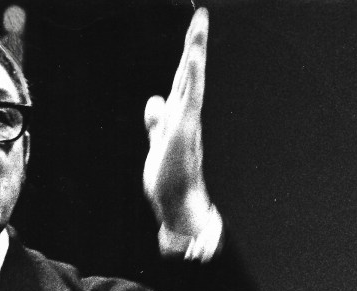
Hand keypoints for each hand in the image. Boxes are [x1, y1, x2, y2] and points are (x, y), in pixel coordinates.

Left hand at [143, 7, 217, 249]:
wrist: (177, 206)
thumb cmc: (170, 179)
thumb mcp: (158, 143)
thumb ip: (156, 122)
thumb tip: (154, 100)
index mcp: (181, 116)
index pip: (182, 80)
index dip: (186, 55)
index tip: (194, 29)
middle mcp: (187, 116)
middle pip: (189, 74)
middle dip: (195, 44)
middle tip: (201, 15)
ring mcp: (187, 124)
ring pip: (192, 83)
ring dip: (195, 55)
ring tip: (199, 29)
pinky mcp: (184, 134)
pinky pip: (189, 102)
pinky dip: (191, 81)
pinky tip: (192, 62)